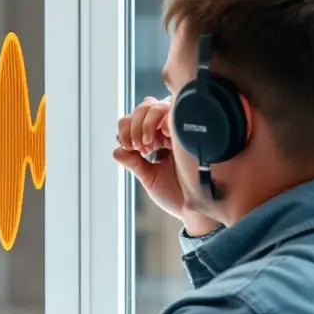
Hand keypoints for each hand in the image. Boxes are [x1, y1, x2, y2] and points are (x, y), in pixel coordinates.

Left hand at [114, 97, 219, 235]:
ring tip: (147, 145)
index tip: (127, 147)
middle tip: (136, 147)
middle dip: (132, 125)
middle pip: (144, 108)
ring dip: (144, 123)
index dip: (126, 128)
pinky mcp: (191, 128)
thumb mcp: (151, 178)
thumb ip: (134, 163)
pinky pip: (173, 110)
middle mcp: (169, 132)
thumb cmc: (178, 195)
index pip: (136, 120)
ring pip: (155, 106)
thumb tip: (116, 151)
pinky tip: (165, 138)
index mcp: (159, 141)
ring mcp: (180, 129)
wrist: (198, 208)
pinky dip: (163, 120)